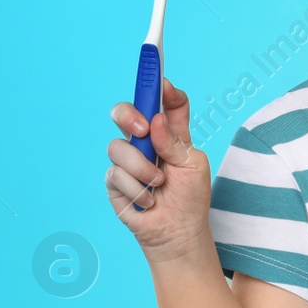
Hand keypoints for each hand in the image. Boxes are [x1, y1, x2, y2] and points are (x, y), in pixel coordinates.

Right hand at [104, 77, 212, 260]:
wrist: (178, 232)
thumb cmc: (190, 197)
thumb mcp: (193, 164)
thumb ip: (175, 140)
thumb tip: (156, 118)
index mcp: (169, 132)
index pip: (164, 102)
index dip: (159, 85)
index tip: (158, 74)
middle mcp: (145, 141)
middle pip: (125, 113)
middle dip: (129, 115)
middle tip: (142, 129)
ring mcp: (127, 160)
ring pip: (118, 147)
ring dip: (141, 167)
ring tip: (158, 184)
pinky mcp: (114, 181)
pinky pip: (116, 174)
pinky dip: (136, 189)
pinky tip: (148, 200)